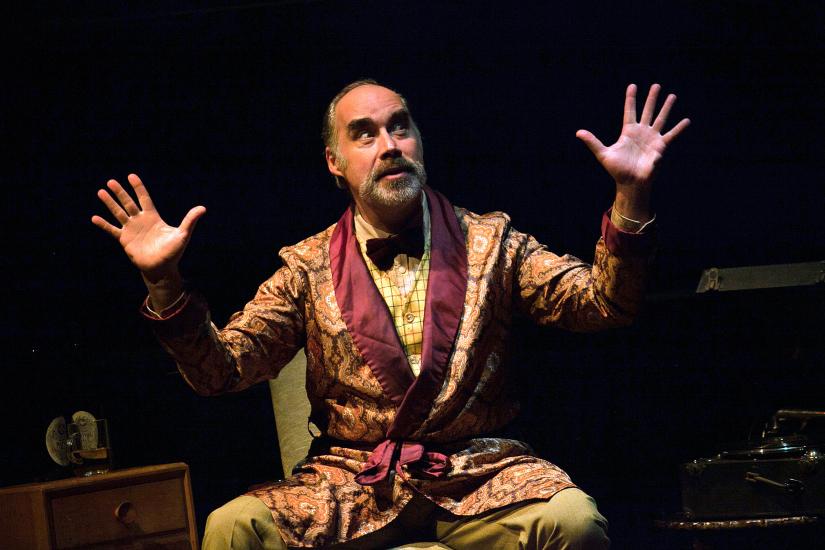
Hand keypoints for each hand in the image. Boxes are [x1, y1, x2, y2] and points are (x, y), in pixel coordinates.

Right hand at [92, 174, 204, 305]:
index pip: (144, 198)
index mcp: (153, 217)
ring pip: (119, 213)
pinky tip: (94, 218)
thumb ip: (190, 220)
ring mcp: (131, 229)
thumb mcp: (183, 235)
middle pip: (129, 203)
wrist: (161, 268)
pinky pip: (112, 230)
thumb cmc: (173, 252)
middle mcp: (140, 221)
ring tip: (101, 192)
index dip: (138, 188)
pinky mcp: (124, 240)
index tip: (131, 176)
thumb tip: (203, 208)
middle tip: (111, 181)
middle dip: (120, 193)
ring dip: (110, 203)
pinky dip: (104, 225)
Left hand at [576, 83, 689, 219]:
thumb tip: (578, 132)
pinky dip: (679, 128)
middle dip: (652, 98)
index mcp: (628, 132)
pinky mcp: (660, 148)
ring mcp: (652, 139)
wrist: (630, 183)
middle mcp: (641, 133)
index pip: (630, 111)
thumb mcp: (603, 154)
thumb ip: (593, 142)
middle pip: (647, 111)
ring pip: (660, 119)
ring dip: (666, 107)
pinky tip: (687, 120)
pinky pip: (671, 135)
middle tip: (656, 85)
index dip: (631, 99)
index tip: (633, 85)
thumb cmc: (617, 170)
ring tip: (672, 96)